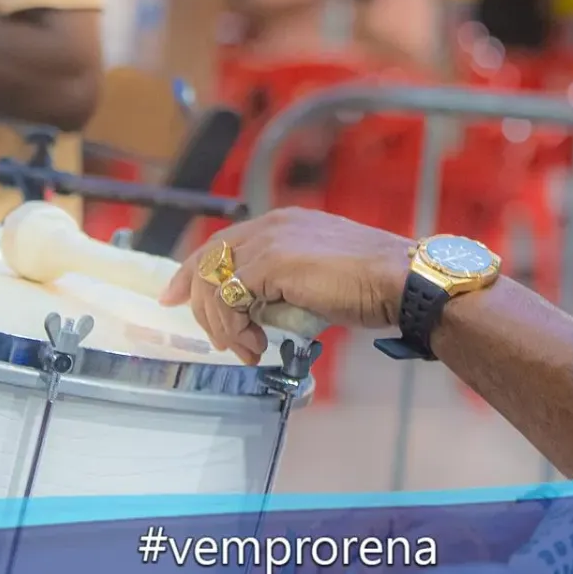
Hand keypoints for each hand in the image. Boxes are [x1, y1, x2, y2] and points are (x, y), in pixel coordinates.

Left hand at [160, 207, 411, 363]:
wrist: (399, 279)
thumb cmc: (371, 284)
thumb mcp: (316, 278)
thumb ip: (284, 283)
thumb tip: (259, 312)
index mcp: (282, 223)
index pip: (221, 243)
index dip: (191, 272)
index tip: (173, 298)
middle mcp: (271, 225)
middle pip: (208, 260)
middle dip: (199, 304)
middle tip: (217, 341)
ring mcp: (270, 241)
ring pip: (215, 283)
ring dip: (224, 326)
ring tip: (249, 349)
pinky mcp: (272, 263)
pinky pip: (231, 298)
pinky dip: (236, 328)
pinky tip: (257, 345)